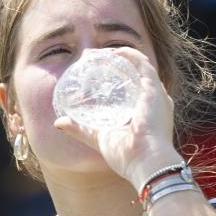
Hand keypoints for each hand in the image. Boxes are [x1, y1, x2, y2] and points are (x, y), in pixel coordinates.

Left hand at [53, 47, 183, 188]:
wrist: (146, 163)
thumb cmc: (127, 157)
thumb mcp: (100, 138)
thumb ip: (81, 129)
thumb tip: (58, 123)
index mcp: (147, 115)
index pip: (133, 90)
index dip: (116, 79)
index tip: (96, 72)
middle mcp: (155, 102)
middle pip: (136, 76)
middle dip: (117, 65)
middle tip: (96, 61)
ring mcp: (157, 95)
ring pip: (139, 66)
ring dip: (120, 57)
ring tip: (102, 53)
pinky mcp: (154, 89)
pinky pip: (142, 64)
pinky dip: (128, 55)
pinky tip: (113, 52)